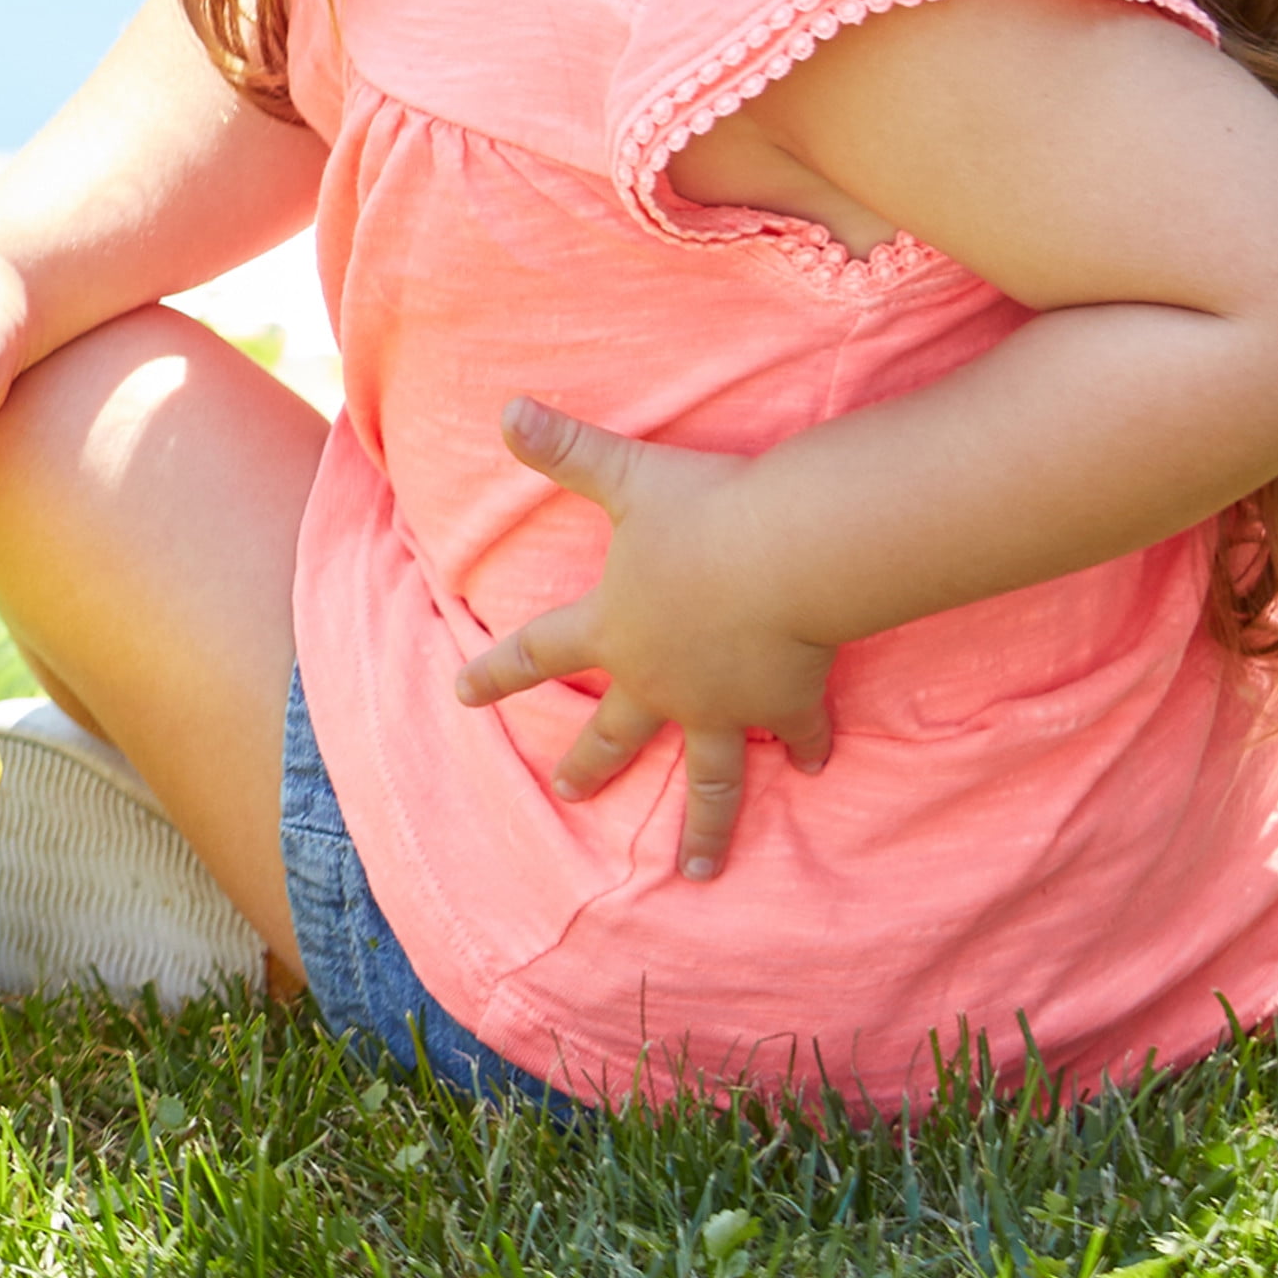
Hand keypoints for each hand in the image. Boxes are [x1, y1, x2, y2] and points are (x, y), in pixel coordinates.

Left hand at [453, 397, 834, 882]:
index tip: (462, 696)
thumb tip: (506, 407)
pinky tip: (816, 765)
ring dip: (703, 825)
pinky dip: (809, 747)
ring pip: (708, 778)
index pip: (538, 653)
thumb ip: (564, 447)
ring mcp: (724, 703)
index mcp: (613, 628)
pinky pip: (799, 733)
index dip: (497, 672)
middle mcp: (661, 680)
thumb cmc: (702, 511)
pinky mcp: (785, 703)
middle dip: (591, 764)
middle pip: (616, 734)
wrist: (789, 553)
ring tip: (697, 870)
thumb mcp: (624, 473)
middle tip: (568, 791)